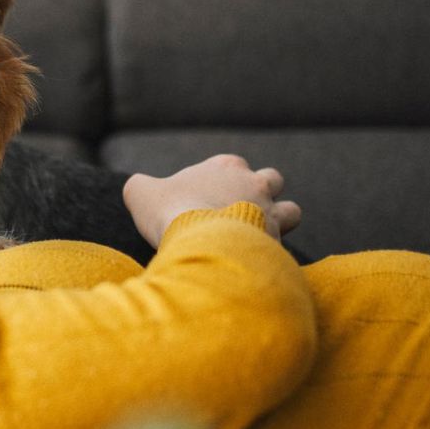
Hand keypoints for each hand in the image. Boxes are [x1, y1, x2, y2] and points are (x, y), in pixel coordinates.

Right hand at [122, 155, 301, 248]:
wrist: (202, 242)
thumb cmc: (173, 212)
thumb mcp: (142, 194)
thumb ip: (140, 188)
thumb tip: (137, 190)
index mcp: (226, 167)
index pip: (234, 164)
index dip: (222, 180)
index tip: (205, 198)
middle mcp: (255, 184)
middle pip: (271, 180)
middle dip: (261, 194)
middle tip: (238, 215)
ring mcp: (271, 213)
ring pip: (292, 210)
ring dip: (279, 221)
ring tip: (258, 237)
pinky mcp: (278, 242)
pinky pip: (285, 246)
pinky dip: (273, 254)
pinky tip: (254, 264)